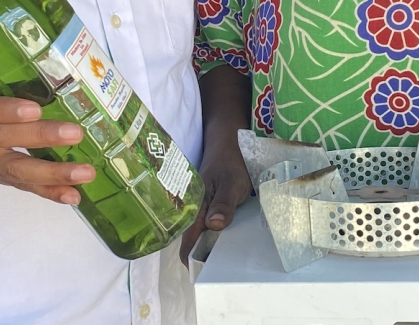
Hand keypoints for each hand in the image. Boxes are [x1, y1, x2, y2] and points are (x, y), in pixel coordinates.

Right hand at [0, 81, 94, 203]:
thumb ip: (1, 83)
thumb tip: (52, 67)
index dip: (6, 110)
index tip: (34, 109)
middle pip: (3, 139)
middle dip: (40, 137)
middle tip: (75, 133)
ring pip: (17, 170)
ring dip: (53, 173)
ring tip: (85, 172)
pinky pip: (24, 188)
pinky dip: (50, 192)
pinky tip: (74, 195)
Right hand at [180, 136, 252, 264]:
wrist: (228, 144)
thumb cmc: (230, 163)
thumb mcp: (231, 182)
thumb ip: (223, 203)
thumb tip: (213, 226)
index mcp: (194, 207)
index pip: (187, 240)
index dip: (190, 260)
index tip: (202, 275)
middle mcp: (194, 212)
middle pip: (193, 242)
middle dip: (203, 258)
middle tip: (220, 272)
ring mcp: (201, 211)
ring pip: (202, 237)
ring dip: (211, 248)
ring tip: (226, 263)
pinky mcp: (210, 209)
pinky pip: (210, 229)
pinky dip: (217, 238)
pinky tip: (229, 243)